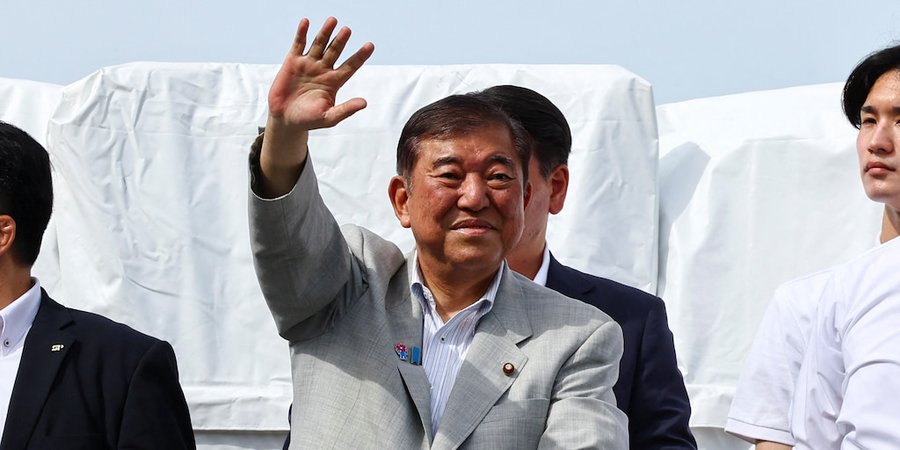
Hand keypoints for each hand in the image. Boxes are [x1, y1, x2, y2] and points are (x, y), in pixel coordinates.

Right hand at [259, 17, 373, 196]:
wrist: (285, 119)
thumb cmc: (308, 120)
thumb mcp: (328, 117)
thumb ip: (345, 110)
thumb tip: (364, 103)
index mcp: (334, 81)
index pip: (351, 66)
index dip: (360, 56)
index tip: (370, 45)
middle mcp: (323, 69)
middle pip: (335, 51)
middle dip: (341, 41)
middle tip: (348, 30)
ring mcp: (308, 64)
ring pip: (319, 44)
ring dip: (325, 33)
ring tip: (332, 21)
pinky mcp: (292, 61)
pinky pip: (299, 44)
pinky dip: (302, 33)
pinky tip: (306, 22)